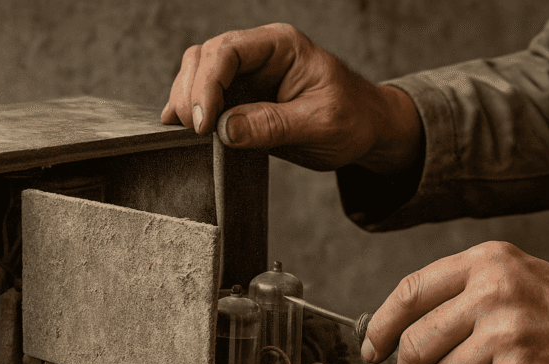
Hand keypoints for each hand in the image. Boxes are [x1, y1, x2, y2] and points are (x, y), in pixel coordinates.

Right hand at [161, 23, 422, 173]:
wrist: (367, 131)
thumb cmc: (353, 120)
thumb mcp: (320, 124)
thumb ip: (273, 125)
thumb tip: (224, 130)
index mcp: (282, 46)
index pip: (229, 51)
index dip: (208, 85)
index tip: (203, 124)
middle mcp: (260, 53)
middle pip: (205, 57)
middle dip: (191, 92)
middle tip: (191, 131)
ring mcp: (248, 74)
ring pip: (198, 73)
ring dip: (185, 100)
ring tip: (184, 132)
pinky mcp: (241, 98)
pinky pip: (205, 97)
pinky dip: (190, 111)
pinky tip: (180, 131)